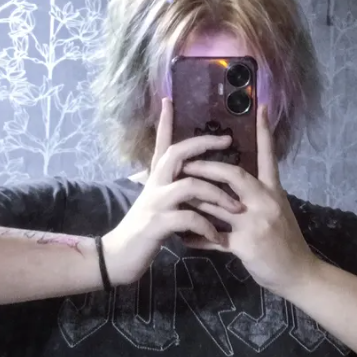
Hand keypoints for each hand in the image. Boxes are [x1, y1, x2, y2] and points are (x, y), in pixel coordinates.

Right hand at [102, 98, 243, 284]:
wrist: (119, 257)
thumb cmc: (144, 230)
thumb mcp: (157, 204)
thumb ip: (172, 189)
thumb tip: (192, 179)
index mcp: (156, 178)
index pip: (161, 144)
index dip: (165, 122)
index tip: (169, 99)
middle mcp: (155, 184)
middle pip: (177, 153)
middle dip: (203, 144)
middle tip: (227, 140)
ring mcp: (156, 203)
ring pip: (191, 185)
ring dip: (218, 195)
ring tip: (237, 208)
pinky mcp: (158, 224)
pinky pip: (189, 218)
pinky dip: (207, 227)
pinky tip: (218, 238)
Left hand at [181, 105, 317, 295]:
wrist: (299, 274)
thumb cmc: (287, 241)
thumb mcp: (278, 212)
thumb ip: (259, 197)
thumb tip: (236, 186)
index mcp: (274, 192)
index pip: (268, 156)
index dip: (264, 132)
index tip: (259, 107)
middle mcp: (265, 203)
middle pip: (233, 175)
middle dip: (206, 167)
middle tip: (185, 161)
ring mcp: (254, 224)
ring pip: (217, 205)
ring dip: (194, 199)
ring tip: (175, 193)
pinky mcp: (245, 246)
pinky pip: (214, 239)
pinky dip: (197, 238)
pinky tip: (183, 238)